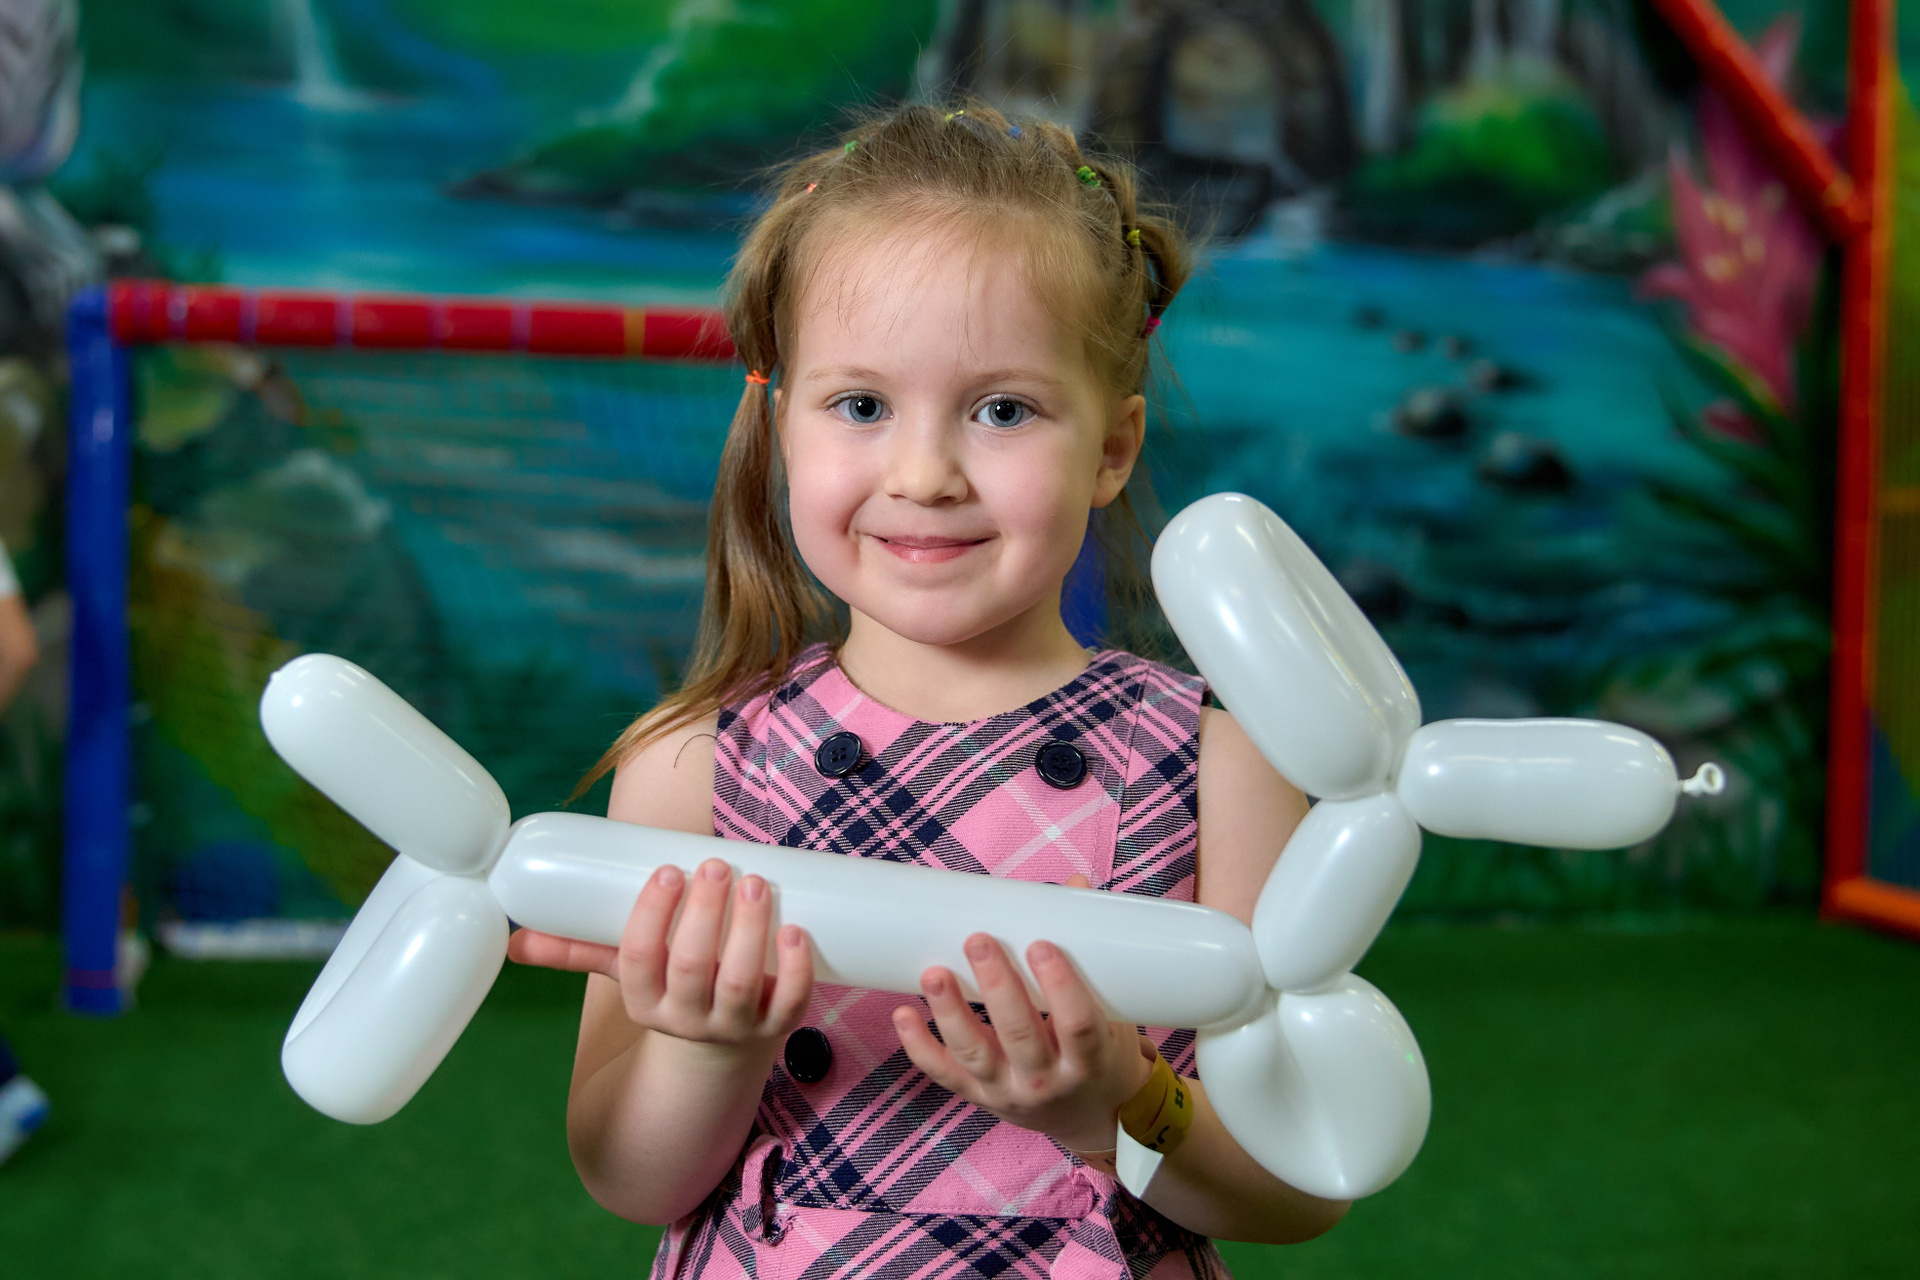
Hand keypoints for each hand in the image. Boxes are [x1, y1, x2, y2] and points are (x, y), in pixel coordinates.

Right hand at [508, 859, 813, 1046]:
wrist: (721, 1045)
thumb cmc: (669, 984)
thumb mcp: (624, 970)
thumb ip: (576, 948)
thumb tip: (512, 942)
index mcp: (645, 1002)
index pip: (639, 960)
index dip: (652, 915)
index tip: (668, 869)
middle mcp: (688, 1020)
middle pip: (693, 967)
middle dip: (704, 914)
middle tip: (716, 865)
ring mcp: (735, 1027)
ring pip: (743, 983)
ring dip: (750, 931)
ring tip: (756, 882)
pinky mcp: (777, 1027)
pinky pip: (791, 1004)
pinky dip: (797, 969)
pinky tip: (797, 931)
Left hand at [892, 924, 1154, 1155]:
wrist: (1092, 1115)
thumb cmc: (1102, 1054)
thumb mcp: (1113, 1014)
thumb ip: (1091, 953)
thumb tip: (1074, 884)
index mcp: (1089, 1062)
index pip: (1077, 1025)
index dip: (1060, 986)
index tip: (1041, 945)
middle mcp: (1047, 1082)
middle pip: (1020, 1035)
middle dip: (997, 987)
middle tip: (979, 941)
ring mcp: (1008, 1092)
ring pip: (975, 1055)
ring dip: (950, 1013)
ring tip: (933, 973)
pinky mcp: (979, 1098)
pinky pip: (944, 1074)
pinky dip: (919, 1047)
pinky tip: (903, 1014)